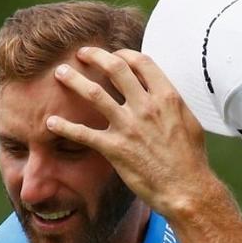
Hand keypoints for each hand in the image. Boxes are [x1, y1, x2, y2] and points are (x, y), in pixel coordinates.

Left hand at [46, 47, 213, 217]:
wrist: (186, 189)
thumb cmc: (191, 159)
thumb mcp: (189, 122)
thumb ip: (172, 104)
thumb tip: (163, 91)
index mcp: (166, 97)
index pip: (142, 62)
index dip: (124, 54)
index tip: (113, 54)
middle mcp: (146, 106)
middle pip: (115, 68)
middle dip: (95, 56)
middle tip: (81, 52)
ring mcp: (129, 126)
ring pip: (94, 93)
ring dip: (74, 79)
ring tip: (60, 72)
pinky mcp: (115, 148)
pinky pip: (83, 133)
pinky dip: (64, 126)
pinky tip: (50, 122)